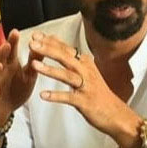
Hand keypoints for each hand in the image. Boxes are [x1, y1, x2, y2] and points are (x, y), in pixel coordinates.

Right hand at [0, 29, 42, 127]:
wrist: (3, 112)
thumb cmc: (15, 91)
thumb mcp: (28, 76)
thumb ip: (34, 62)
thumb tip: (43, 45)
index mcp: (9, 65)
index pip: (9, 51)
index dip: (11, 42)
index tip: (15, 32)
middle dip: (1, 52)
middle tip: (7, 45)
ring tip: (0, 66)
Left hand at [28, 32, 140, 147]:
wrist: (114, 112)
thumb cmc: (96, 91)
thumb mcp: (85, 70)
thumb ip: (70, 56)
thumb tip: (55, 39)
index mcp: (84, 63)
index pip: (66, 48)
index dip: (50, 41)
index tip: (35, 35)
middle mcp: (86, 71)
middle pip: (65, 57)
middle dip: (48, 50)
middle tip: (32, 44)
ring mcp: (85, 86)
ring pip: (66, 75)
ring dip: (50, 69)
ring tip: (34, 64)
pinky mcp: (84, 101)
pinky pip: (68, 98)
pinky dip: (56, 96)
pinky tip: (43, 95)